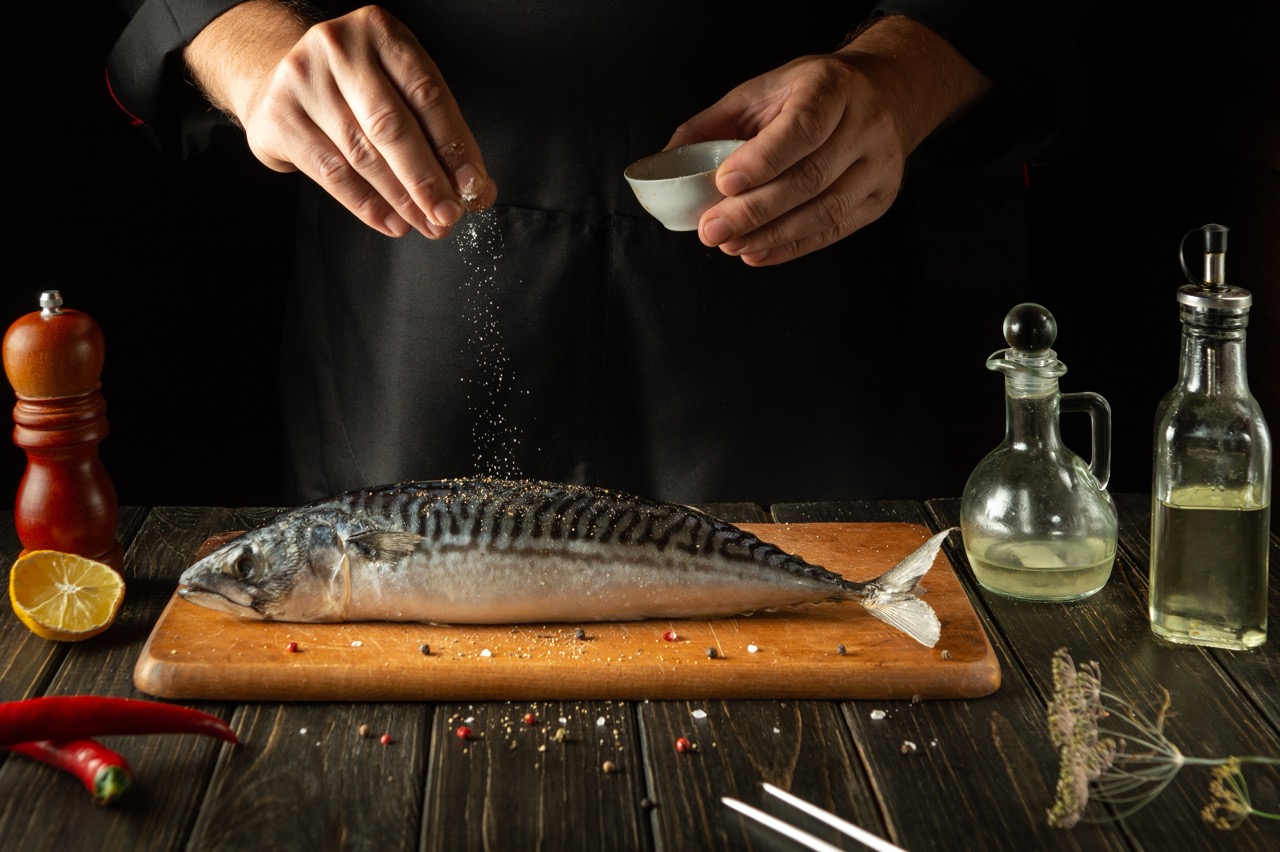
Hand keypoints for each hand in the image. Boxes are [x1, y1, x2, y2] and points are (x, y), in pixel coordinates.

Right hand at [186, 3, 495, 238]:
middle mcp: (339, 49)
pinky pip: (333, 173)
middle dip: (427, 180)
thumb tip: (478, 191)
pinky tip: (393, 222)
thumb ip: (440, 134)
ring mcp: (303, 81)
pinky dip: (368, 205)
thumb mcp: (401, 89)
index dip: (455, 146)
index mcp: (380, 32)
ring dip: (402, 200)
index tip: (474, 186)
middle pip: (392, 126)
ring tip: (426, 223)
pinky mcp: (279, 118)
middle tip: (449, 214)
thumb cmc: (357, 88)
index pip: (427, 95)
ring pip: (363, 155)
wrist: (282, 80)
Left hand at [669, 16, 989, 265]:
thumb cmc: (811, 94)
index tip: (723, 183)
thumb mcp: (762, 91)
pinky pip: (833, 231)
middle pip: (810, 177)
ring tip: (730, 245)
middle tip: (712, 229)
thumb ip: (714, 124)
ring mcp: (878, 165)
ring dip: (771, 235)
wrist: (883, 94)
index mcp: (832, 88)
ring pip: (825, 211)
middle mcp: (865, 124)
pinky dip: (791, 247)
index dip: (762, 160)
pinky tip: (758, 252)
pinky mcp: (879, 198)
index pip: (802, 128)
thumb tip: (666, 162)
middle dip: (754, 210)